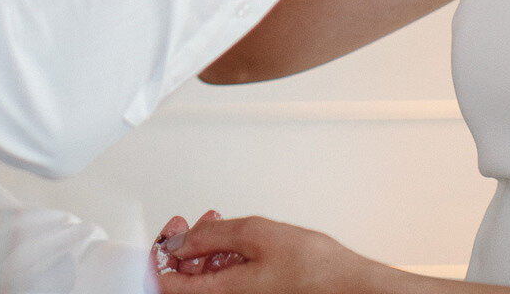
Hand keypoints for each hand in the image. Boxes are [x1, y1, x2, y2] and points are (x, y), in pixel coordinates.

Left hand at [156, 215, 370, 293]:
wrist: (348, 285)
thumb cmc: (314, 268)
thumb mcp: (256, 234)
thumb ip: (210, 236)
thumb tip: (180, 241)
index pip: (165, 283)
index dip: (160, 255)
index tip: (168, 233)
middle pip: (183, 280)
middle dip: (182, 245)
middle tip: (188, 223)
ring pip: (203, 278)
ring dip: (202, 248)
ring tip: (215, 223)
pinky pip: (223, 280)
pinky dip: (221, 257)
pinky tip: (231, 239)